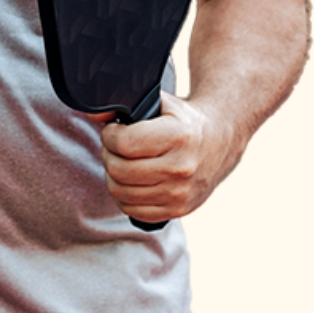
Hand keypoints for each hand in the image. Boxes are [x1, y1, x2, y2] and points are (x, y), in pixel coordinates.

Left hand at [97, 92, 231, 224]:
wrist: (220, 142)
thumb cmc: (183, 120)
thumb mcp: (160, 102)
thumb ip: (125, 103)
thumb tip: (93, 112)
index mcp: (178, 137)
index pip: (125, 143)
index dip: (109, 134)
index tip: (113, 129)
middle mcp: (181, 169)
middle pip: (119, 170)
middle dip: (107, 153)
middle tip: (113, 145)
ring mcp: (180, 194)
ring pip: (122, 192)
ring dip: (112, 175)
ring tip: (120, 161)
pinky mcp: (178, 211)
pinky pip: (134, 210)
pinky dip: (123, 196)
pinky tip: (129, 180)